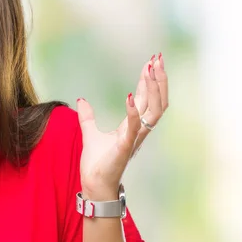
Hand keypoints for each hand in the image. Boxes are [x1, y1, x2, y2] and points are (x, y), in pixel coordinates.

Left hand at [77, 54, 168, 197]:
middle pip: (157, 101)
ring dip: (153, 89)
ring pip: (154, 110)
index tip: (152, 61)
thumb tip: (81, 100)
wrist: (94, 184)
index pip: (146, 98)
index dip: (150, 80)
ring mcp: (134, 138)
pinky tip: (128, 96)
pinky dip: (133, 112)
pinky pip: (134, 128)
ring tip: (151, 69)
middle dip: (159, 78)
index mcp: (132, 126)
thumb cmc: (97, 163)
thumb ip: (88, 116)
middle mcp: (138, 130)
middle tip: (158, 57)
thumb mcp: (90, 133)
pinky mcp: (125, 146)